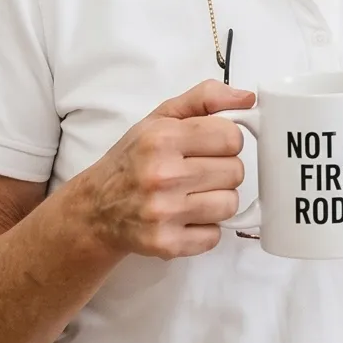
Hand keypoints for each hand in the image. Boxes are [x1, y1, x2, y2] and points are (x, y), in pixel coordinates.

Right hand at [61, 81, 255, 260]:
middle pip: (235, 172)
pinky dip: (204, 229)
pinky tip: (184, 218)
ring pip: (229, 204)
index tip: (211, 146)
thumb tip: (248, 99)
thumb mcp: (161, 118)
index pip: (232, 137)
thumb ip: (205, 98)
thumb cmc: (133, 160)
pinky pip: (214, 236)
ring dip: (217, 200)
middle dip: (222, 171)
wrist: (95, 209)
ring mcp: (163, 212)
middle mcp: (162, 175)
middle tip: (198, 172)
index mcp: (162, 138)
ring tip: (193, 195)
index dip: (226, 141)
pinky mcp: (165, 243)